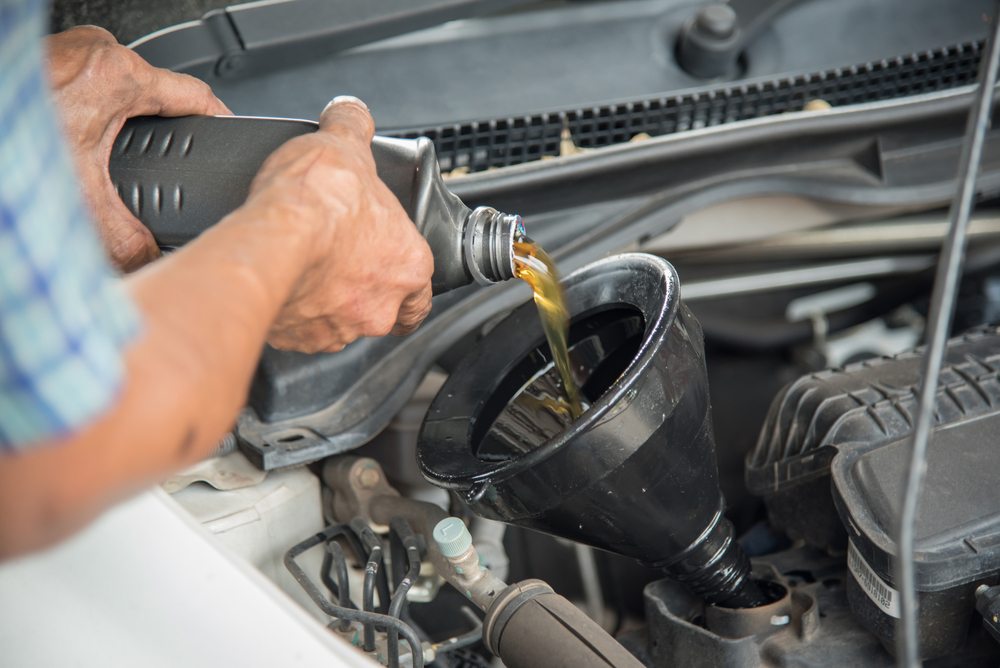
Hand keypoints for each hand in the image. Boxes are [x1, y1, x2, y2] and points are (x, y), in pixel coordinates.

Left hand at [46, 26, 230, 271]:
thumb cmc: (10, 141)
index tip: (233, 141)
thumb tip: (154, 268)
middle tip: (157, 171)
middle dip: (161, 137)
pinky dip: (89, 120)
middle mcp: (97, 54)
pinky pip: (89, 89)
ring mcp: (70, 53)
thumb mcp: (79, 204)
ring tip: (108, 163)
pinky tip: (75, 149)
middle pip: (158, 97)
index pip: (198, 96)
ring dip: (119, 129)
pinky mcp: (47, 60)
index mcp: (120, 76)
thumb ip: (127, 241)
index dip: (221, 124)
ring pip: (120, 93)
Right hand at [241, 97, 433, 352]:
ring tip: (304, 271)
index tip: (391, 270)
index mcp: (409, 265)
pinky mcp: (297, 340)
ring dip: (326, 304)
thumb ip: (353, 126)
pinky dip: (290, 315)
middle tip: (340, 264)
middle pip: (382, 311)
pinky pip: (298, 333)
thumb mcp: (344, 144)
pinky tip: (279, 286)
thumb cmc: (315, 202)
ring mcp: (338, 329)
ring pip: (340, 325)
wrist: (268, 241)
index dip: (407, 281)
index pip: (423, 293)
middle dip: (363, 291)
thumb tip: (350, 112)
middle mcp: (379, 306)